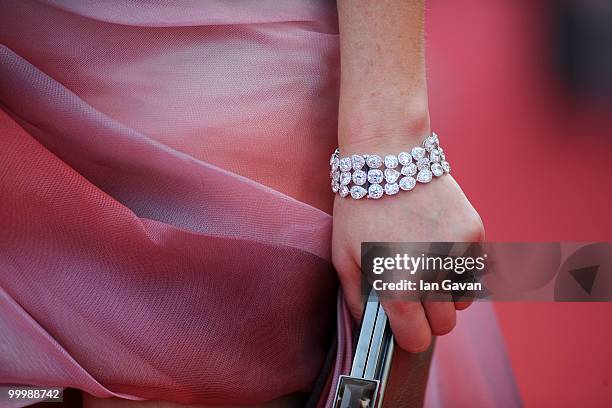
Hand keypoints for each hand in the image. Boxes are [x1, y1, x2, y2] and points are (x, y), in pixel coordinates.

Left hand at [332, 175, 483, 352]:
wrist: (388, 156)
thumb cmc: (359, 209)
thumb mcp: (343, 256)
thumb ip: (358, 299)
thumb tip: (373, 326)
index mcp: (397, 284)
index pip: (416, 338)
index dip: (409, 337)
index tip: (405, 329)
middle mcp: (432, 273)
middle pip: (444, 325)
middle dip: (428, 317)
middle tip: (412, 295)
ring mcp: (457, 252)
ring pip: (462, 299)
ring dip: (445, 294)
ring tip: (424, 267)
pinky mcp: (474, 232)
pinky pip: (474, 269)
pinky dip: (458, 267)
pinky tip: (436, 246)